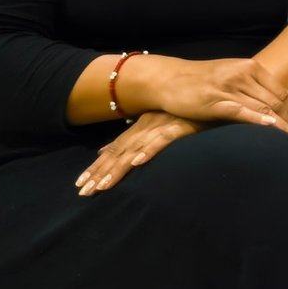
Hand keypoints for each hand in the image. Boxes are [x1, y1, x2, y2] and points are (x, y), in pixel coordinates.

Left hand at [75, 112, 203, 195]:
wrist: (206, 96)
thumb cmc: (185, 112)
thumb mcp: (156, 125)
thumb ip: (132, 139)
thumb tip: (105, 150)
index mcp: (139, 128)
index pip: (114, 150)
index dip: (97, 167)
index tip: (81, 184)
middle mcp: (145, 129)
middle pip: (118, 154)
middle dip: (99, 173)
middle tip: (84, 192)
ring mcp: (160, 128)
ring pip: (134, 151)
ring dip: (117, 169)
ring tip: (102, 186)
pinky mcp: (178, 128)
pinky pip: (161, 141)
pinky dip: (149, 151)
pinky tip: (138, 163)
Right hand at [126, 55, 287, 130]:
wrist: (169, 78)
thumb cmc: (205, 81)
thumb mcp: (238, 78)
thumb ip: (267, 88)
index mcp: (251, 68)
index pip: (279, 92)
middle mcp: (242, 75)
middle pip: (274, 101)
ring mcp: (228, 87)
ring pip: (262, 107)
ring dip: (279, 126)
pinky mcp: (214, 100)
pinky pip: (240, 110)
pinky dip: (257, 119)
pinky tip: (269, 128)